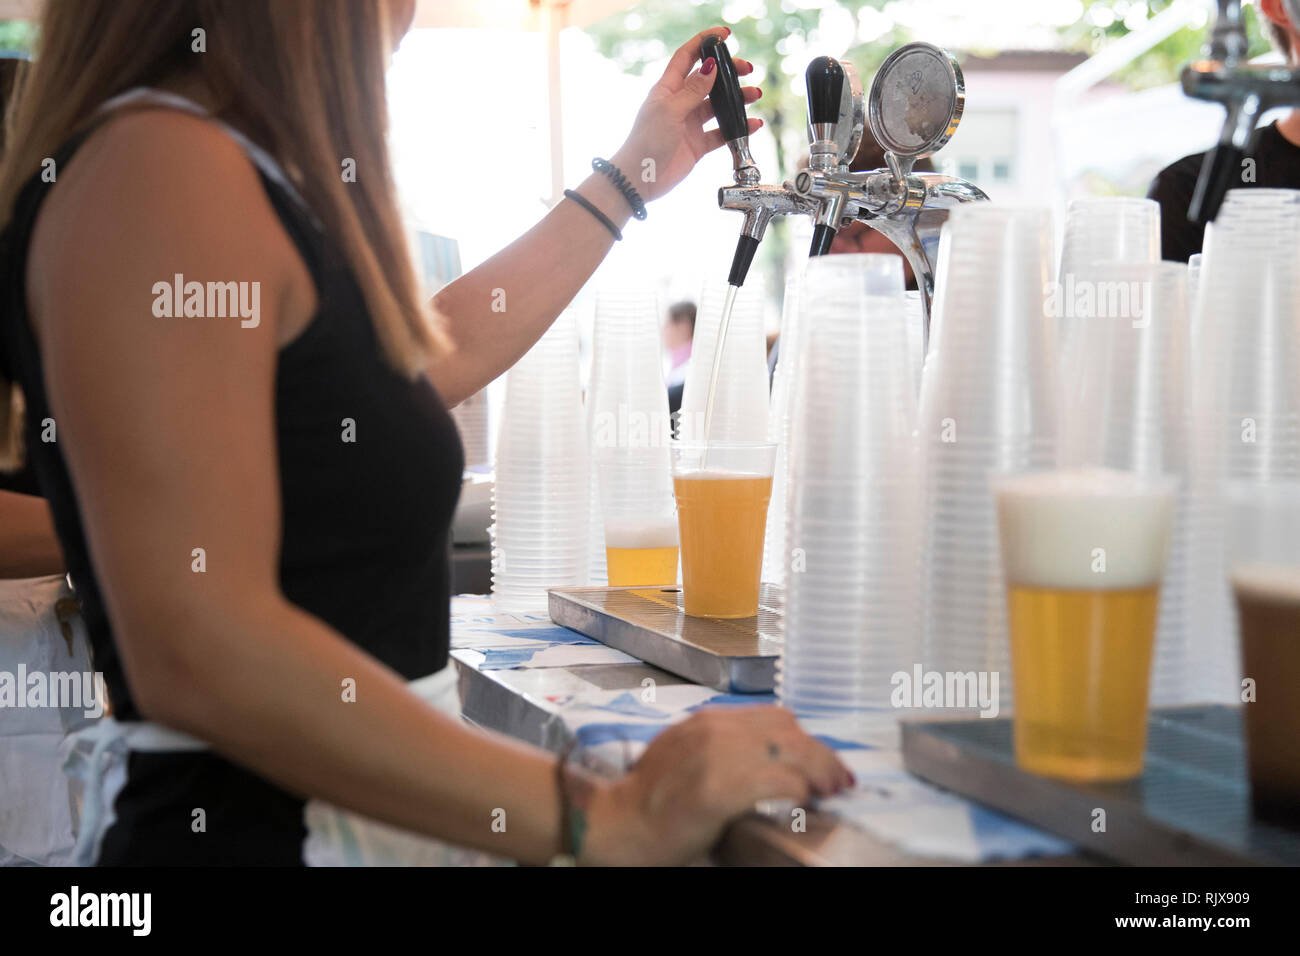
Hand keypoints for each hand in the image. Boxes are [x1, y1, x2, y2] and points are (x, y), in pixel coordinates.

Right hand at [583, 706, 852, 864]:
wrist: (617, 822)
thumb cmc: (649, 797)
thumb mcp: (684, 752)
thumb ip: (721, 745)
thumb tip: (767, 758)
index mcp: (709, 720)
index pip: (775, 717)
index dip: (806, 739)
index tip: (822, 760)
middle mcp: (716, 730)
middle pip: (789, 731)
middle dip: (821, 755)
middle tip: (839, 779)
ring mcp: (718, 757)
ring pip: (791, 753)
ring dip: (819, 772)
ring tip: (831, 791)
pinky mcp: (719, 788)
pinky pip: (777, 782)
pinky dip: (798, 791)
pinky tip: (803, 802)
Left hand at [609, 26, 763, 202]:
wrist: (640, 179)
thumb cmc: (646, 142)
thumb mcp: (670, 110)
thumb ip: (693, 90)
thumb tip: (711, 66)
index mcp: (667, 89)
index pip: (687, 57)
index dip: (704, 43)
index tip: (723, 35)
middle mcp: (680, 103)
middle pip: (708, 80)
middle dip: (728, 72)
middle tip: (747, 69)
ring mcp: (690, 123)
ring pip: (718, 106)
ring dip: (737, 100)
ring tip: (754, 95)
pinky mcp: (698, 144)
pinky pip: (722, 132)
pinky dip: (737, 128)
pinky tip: (752, 125)